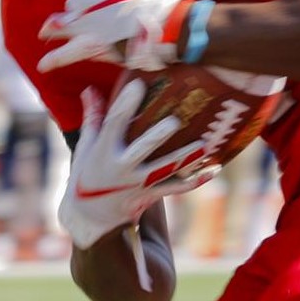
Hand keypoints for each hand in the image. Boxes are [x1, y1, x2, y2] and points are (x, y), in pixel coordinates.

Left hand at [38, 0, 193, 71]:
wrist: (165, 25)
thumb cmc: (159, 1)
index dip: (90, 0)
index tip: (95, 7)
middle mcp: (86, 1)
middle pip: (71, 8)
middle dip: (72, 16)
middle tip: (75, 23)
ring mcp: (85, 24)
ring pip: (60, 28)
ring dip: (52, 32)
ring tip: (44, 35)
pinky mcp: (88, 45)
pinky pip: (64, 54)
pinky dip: (53, 60)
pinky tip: (43, 66)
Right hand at [59, 78, 218, 255]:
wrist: (91, 216)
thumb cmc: (89, 173)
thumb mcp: (86, 146)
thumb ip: (92, 118)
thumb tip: (90, 89)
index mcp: (105, 150)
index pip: (114, 122)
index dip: (126, 104)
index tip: (137, 84)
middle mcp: (123, 167)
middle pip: (143, 148)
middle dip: (158, 136)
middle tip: (174, 121)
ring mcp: (139, 183)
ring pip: (166, 170)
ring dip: (186, 159)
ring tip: (204, 146)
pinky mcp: (151, 194)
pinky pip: (177, 188)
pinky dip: (196, 180)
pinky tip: (214, 169)